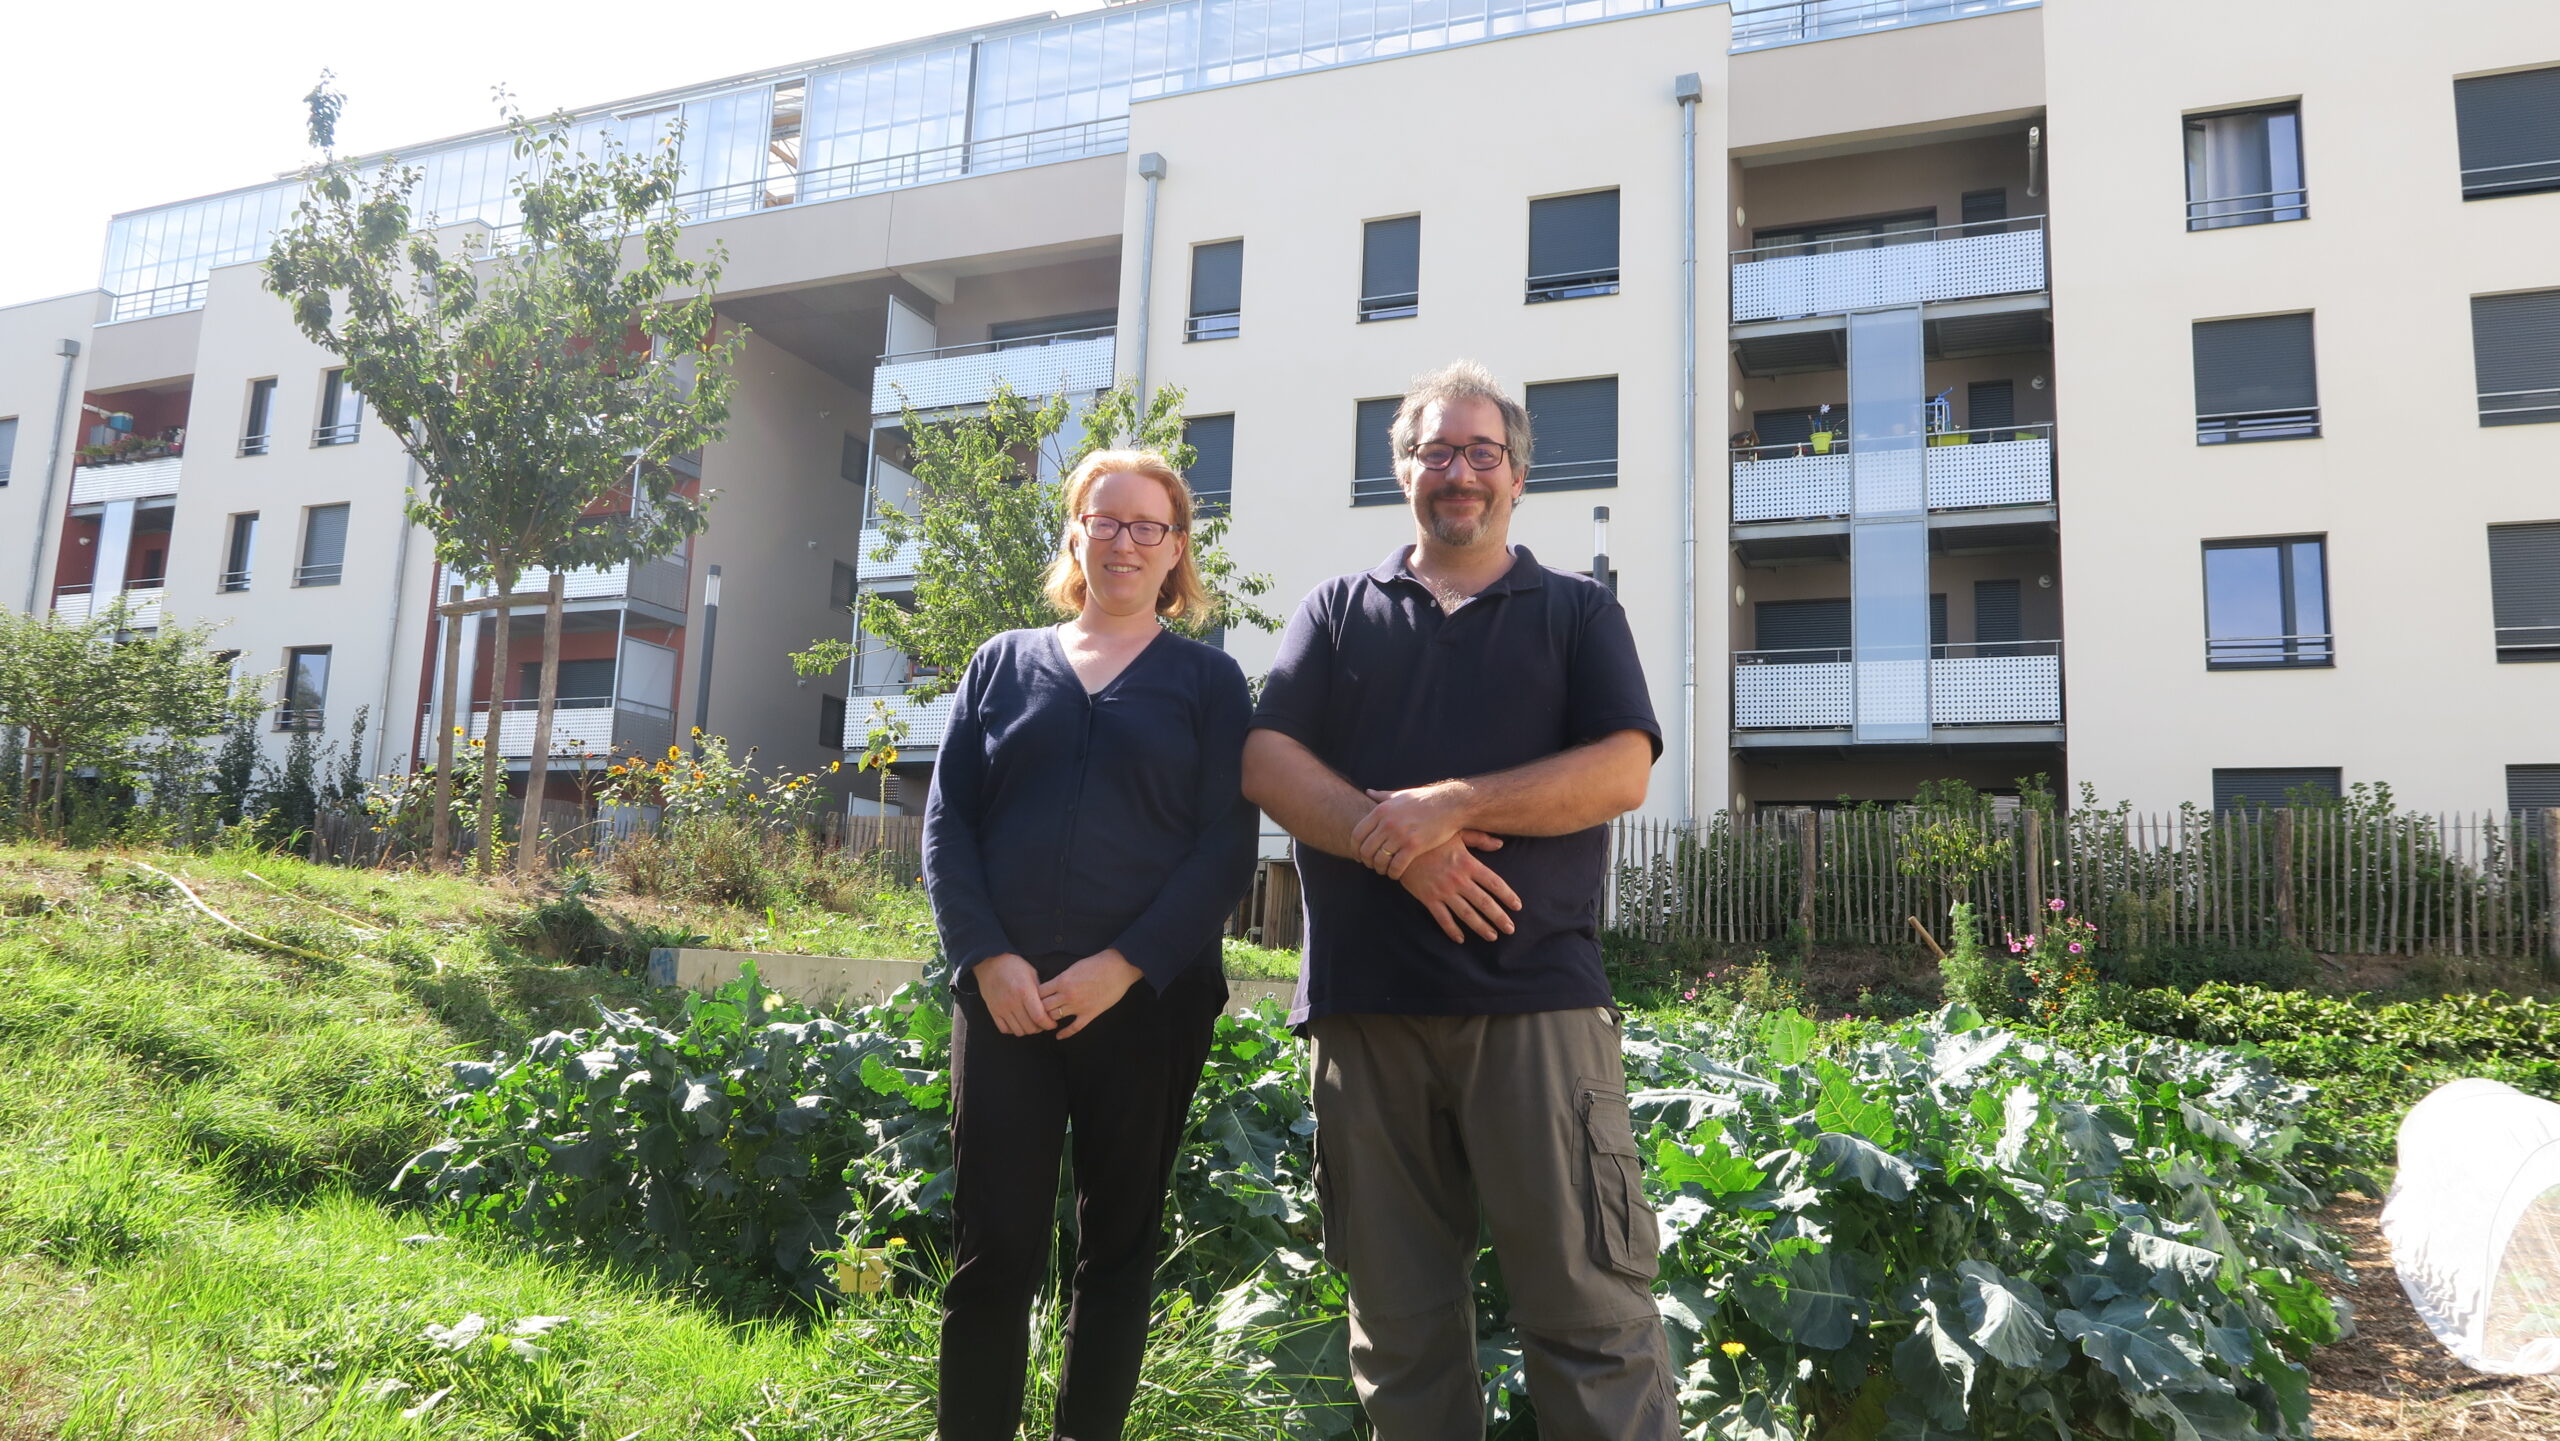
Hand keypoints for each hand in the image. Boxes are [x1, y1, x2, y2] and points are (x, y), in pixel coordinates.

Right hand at [972, 954, 1054, 1036]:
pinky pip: (1004, 1029)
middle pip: (1030, 1027)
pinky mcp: (993, 1011)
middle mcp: (1013, 1002)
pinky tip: (1017, 1022)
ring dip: (1027, 1030)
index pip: (1039, 1017)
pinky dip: (1013, 1029)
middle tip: (1043, 1023)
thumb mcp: (1032, 974)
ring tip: (1031, 1023)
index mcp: (1025, 992)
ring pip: (1018, 1031)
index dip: (1048, 1024)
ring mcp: (1001, 1008)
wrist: (991, 962)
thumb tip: (1048, 1007)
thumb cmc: (1014, 966)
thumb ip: (1040, 992)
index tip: (1052, 1023)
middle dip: (1040, 1028)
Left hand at [1037, 949, 1144, 1039]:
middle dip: (1037, 1010)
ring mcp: (1078, 1006)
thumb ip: (1062, 978)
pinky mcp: (1090, 1013)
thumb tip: (1052, 986)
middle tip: (1035, 1013)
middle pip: (1043, 1007)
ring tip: (1045, 1022)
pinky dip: (1065, 1034)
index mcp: (1062, 981)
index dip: (1033, 996)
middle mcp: (1067, 994)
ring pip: (1055, 1017)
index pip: (1039, 992)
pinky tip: (1059, 1036)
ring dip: (1049, 1020)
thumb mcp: (1074, 967)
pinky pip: (1074, 1028)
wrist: (1119, 968)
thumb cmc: (1098, 963)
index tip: (1033, 999)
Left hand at [1353, 783, 1467, 878]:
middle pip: (1366, 850)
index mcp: (1381, 810)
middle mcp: (1388, 823)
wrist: (1450, 804)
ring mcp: (1400, 835)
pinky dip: (1393, 873)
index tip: (1359, 856)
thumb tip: (1368, 792)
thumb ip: (1382, 796)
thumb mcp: (1401, 795)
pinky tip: (1396, 874)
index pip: (1357, 835)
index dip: (1355, 849)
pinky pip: (1396, 866)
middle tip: (1372, 865)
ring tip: (1384, 870)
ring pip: (1380, 860)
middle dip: (1367, 861)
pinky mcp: (1414, 846)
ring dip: (1380, 869)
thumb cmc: (1425, 799)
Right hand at [1397, 832, 1519, 942]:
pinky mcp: (1428, 899)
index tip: (1517, 906)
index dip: (1508, 896)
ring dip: (1481, 927)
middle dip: (1499, 918)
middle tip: (1510, 929)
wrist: (1401, 846)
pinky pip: (1443, 919)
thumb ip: (1480, 839)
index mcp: (1468, 864)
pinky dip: (1452, 930)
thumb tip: (1500, 844)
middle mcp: (1458, 880)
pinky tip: (1460, 939)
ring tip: (1492, 936)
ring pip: (1466, 914)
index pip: (1494, 883)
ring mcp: (1443, 891)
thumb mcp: (1457, 833)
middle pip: (1484, 903)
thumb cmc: (1431, 838)